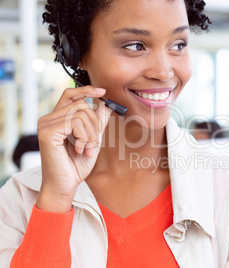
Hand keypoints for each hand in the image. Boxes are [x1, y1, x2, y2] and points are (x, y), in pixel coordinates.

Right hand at [36, 86, 111, 211]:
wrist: (65, 185)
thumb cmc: (76, 165)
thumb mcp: (92, 139)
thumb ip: (97, 122)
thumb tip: (105, 105)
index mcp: (57, 118)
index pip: (70, 94)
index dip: (86, 90)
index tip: (102, 92)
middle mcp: (48, 118)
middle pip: (82, 105)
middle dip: (95, 124)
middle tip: (93, 144)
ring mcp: (46, 124)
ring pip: (81, 113)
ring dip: (91, 134)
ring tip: (86, 149)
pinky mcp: (47, 132)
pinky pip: (75, 123)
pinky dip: (84, 137)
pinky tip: (79, 149)